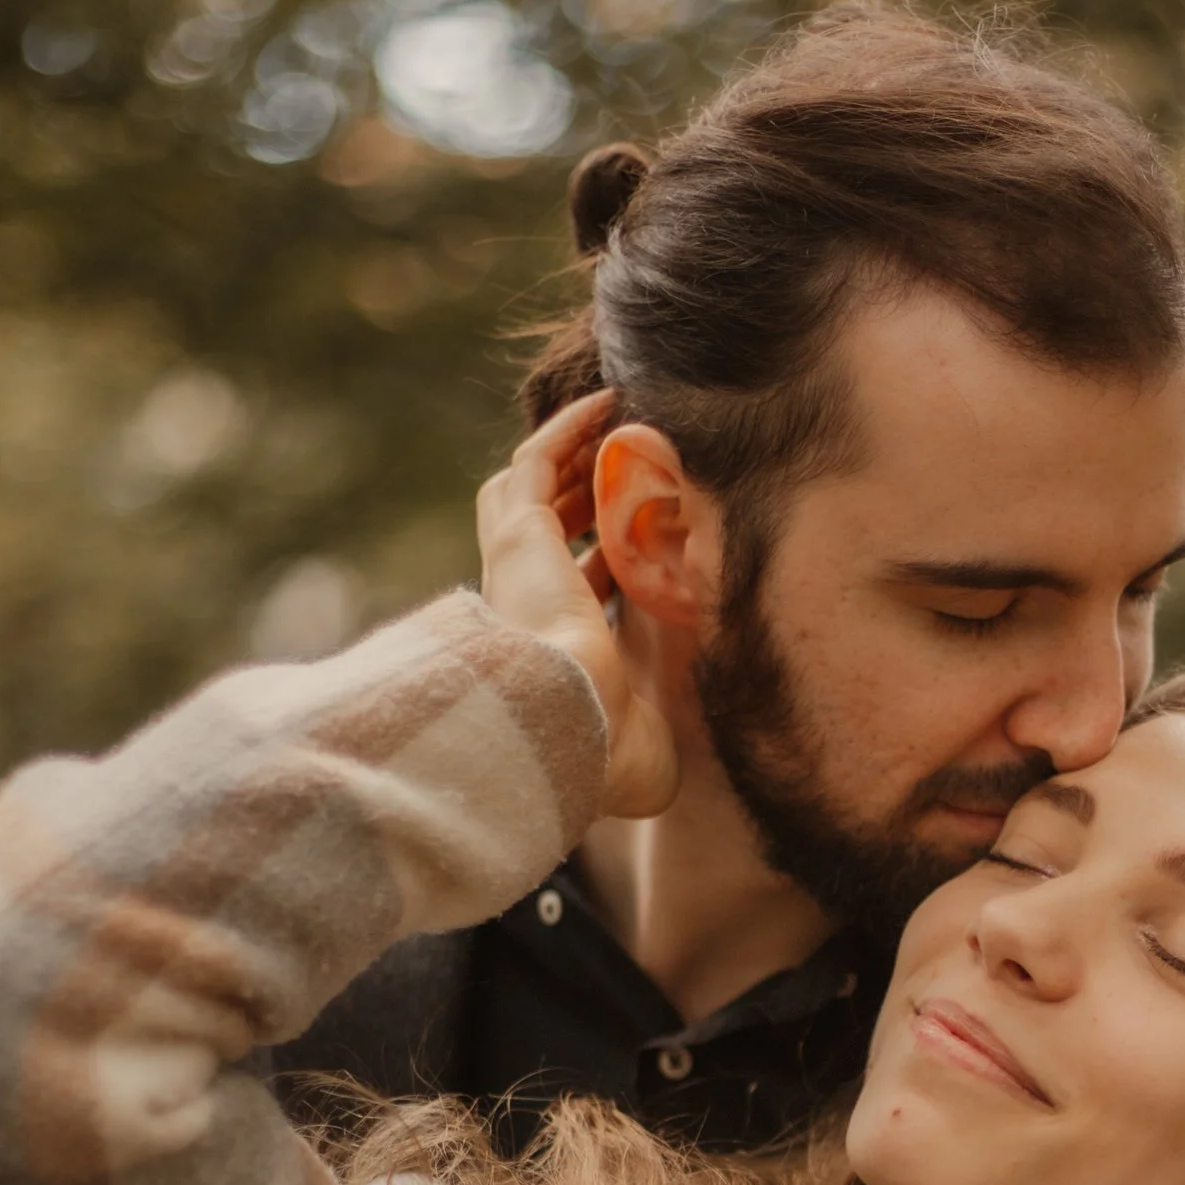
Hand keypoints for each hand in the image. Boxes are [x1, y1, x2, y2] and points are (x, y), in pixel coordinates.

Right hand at [474, 392, 674, 818]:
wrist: (573, 730)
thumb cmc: (610, 752)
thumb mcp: (643, 736)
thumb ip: (651, 737)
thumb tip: (673, 779)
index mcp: (549, 650)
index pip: (567, 589)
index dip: (601, 557)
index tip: (640, 539)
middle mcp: (520, 604)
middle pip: (539, 530)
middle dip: (577, 498)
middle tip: (620, 471)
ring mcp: (512, 567)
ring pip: (529, 490)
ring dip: (570, 457)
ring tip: (614, 424)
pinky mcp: (517, 533)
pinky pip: (536, 461)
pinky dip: (567, 430)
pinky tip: (608, 405)